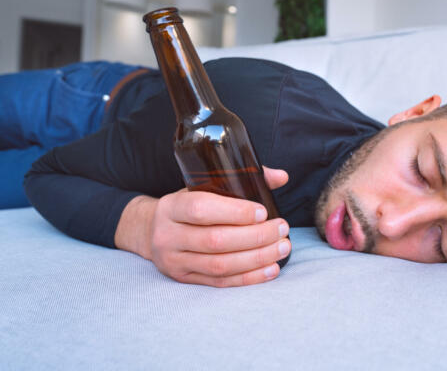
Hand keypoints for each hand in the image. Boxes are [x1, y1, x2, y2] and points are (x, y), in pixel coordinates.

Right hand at [117, 166, 290, 287]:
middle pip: (215, 240)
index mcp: (171, 207)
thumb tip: (281, 176)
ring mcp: (175, 262)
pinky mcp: (185, 279)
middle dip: (255, 236)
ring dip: (257, 258)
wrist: (151, 231)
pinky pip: (221, 283)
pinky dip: (249, 278)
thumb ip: (241, 179)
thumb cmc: (187, 205)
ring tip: (283, 247)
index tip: (263, 211)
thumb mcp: (203, 186)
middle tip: (282, 228)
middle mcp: (168, 236)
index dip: (235, 212)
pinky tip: (271, 269)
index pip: (201, 209)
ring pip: (220, 265)